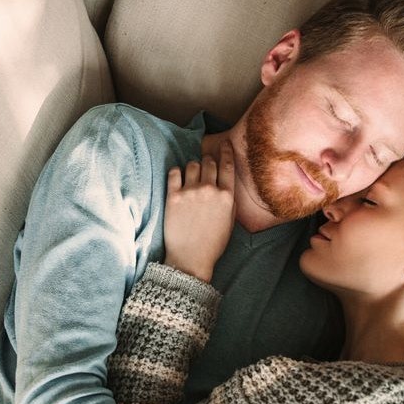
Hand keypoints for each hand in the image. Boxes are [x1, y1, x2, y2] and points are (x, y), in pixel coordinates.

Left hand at [163, 140, 235, 282]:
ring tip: (191, 178)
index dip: (226, 151)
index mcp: (226, 196)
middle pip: (209, 162)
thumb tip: (225, 183)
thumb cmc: (212, 244)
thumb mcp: (229, 221)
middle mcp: (210, 190)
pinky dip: (177, 173)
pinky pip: (174, 172)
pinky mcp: (173, 196)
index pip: (227, 165)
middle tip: (205, 167)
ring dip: (193, 168)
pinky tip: (178, 179)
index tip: (225, 144)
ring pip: (192, 164)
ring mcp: (190, 192)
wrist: (190, 259)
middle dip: (208, 162)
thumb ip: (229, 200)